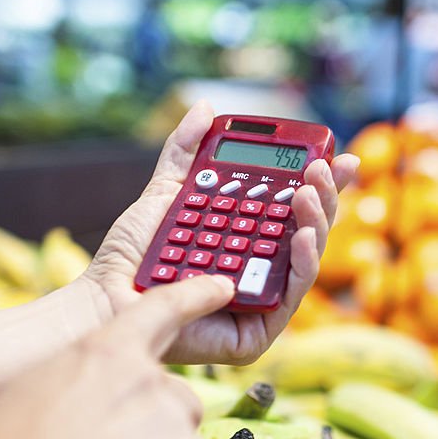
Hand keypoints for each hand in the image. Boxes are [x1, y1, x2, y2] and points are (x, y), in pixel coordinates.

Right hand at [0, 275, 234, 438]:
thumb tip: (102, 411)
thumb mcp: (35, 397)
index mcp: (105, 352)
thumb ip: (83, 389)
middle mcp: (150, 379)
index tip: (221, 287)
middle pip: (178, 401)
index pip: (163, 309)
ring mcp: (174, 421)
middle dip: (154, 431)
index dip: (195, 295)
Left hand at [81, 102, 359, 363]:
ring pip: (306, 258)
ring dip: (316, 221)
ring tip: (308, 193)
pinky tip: (301, 234)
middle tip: (320, 167)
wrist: (106, 296)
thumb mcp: (166, 192)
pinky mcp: (260, 329)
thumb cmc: (133, 255)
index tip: (331, 154)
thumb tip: (206, 109)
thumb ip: (186, 152)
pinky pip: (291, 293)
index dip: (318, 180)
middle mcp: (261, 266)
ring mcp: (263, 297)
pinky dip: (302, 262)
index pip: (294, 206)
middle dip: (323, 195)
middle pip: (307, 228)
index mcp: (249, 236)